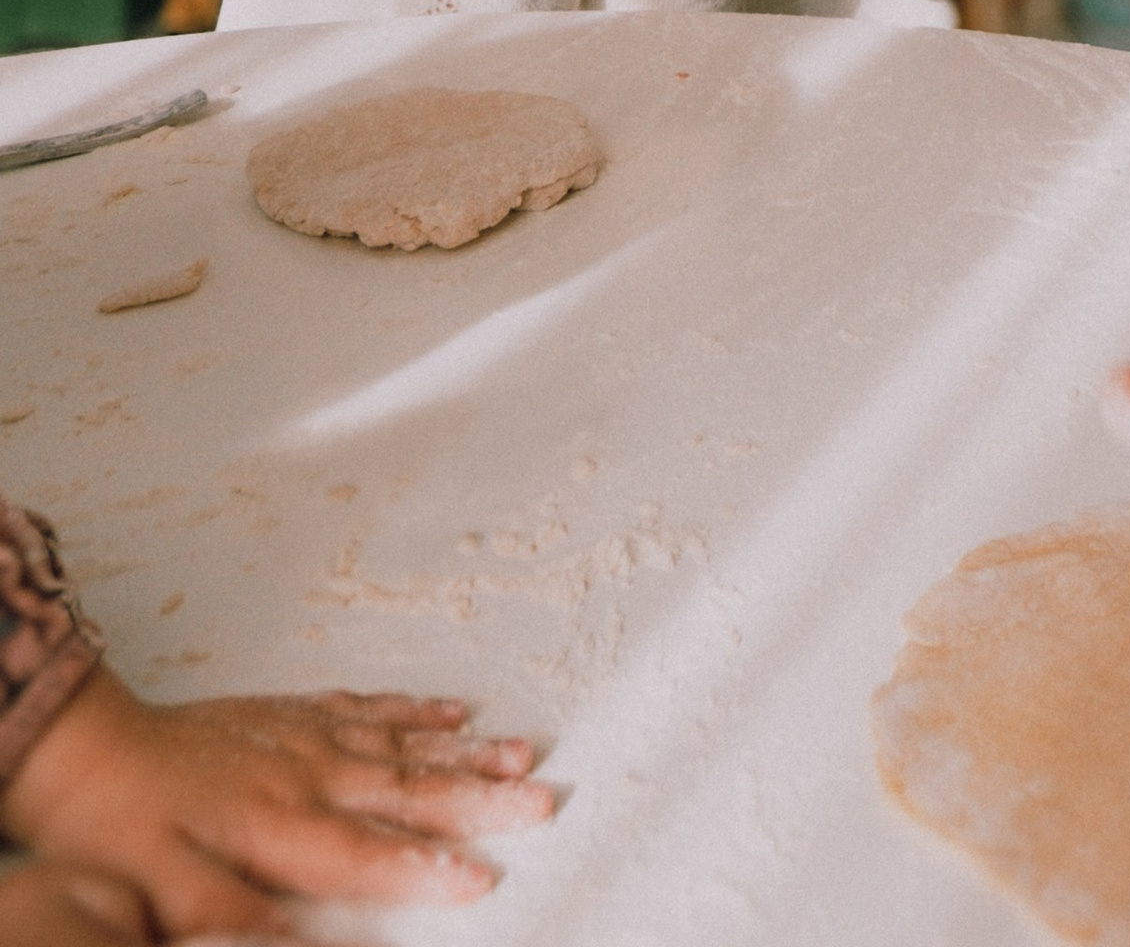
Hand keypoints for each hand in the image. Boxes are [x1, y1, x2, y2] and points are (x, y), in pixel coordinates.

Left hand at [0, 667, 553, 932]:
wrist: (90, 748)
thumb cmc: (126, 826)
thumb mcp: (168, 890)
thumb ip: (238, 918)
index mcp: (281, 822)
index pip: (369, 853)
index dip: (427, 865)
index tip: (484, 874)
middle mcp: (307, 772)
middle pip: (406, 789)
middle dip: (478, 796)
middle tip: (542, 797)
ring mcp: (304, 736)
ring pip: (400, 743)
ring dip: (463, 750)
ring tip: (521, 751)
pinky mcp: (292, 714)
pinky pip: (366, 708)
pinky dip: (413, 710)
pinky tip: (450, 710)